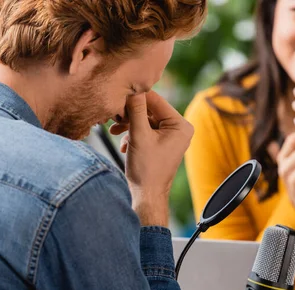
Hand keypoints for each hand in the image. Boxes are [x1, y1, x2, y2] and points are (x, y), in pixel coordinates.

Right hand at [109, 91, 193, 224]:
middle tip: (113, 116)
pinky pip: (146, 130)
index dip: (136, 97)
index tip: (117, 96)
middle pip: (150, 110)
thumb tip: (132, 87)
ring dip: (129, 125)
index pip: (156, 100)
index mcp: (181, 125)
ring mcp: (171, 137)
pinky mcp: (162, 144)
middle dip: (131, 114)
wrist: (147, 196)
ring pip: (145, 120)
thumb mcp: (138, 135)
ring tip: (114, 131)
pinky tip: (124, 145)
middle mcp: (180, 129)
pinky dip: (133, 134)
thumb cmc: (146, 170)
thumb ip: (136, 109)